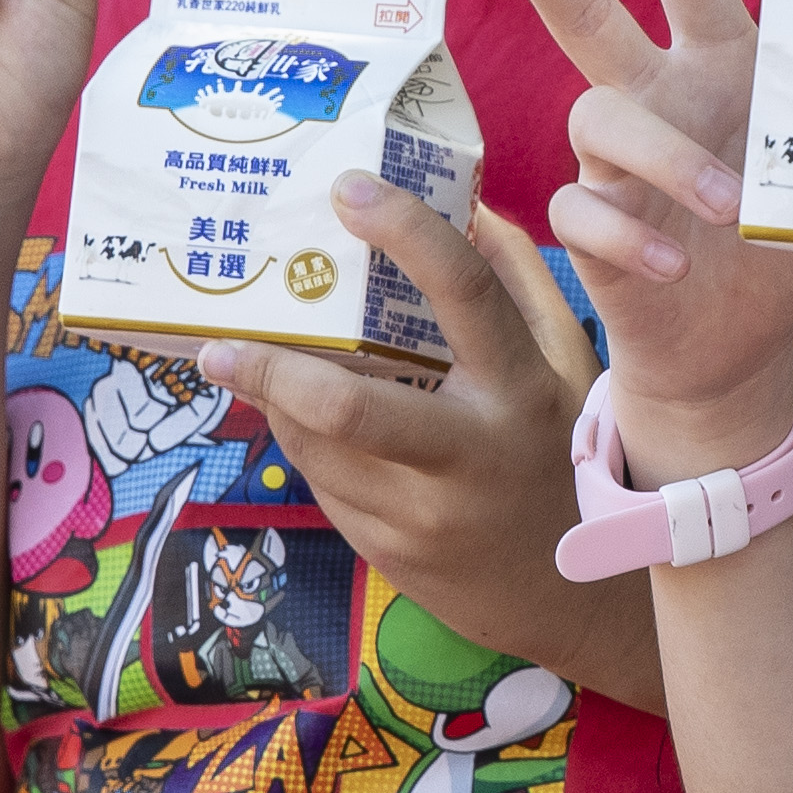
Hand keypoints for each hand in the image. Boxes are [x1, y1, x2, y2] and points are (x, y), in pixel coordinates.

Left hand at [201, 182, 622, 679]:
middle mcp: (470, 453)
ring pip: (316, 446)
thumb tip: (472, 205)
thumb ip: (524, 284)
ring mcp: (424, 513)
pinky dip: (302, 442)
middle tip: (219, 342)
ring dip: (274, 400)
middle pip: (349, 404)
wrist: (574, 602)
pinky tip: (297, 418)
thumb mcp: (569, 367)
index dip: (405, 231)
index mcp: (520, 387)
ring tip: (248, 364)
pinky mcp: (389, 551)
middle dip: (272, 366)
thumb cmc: (567, 457)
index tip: (348, 190)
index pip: (463, 291)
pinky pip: (323, 484)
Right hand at [496, 0, 792, 477]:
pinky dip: (626, 236)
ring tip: (727, 206)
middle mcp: (659, 97)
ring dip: (666, 159)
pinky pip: (585, 211)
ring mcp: (617, 162)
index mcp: (722, 65)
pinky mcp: (594, 227)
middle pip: (597, 19)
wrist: (736, 340)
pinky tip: (667, 265)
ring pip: (602, 119)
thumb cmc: (788, 243)